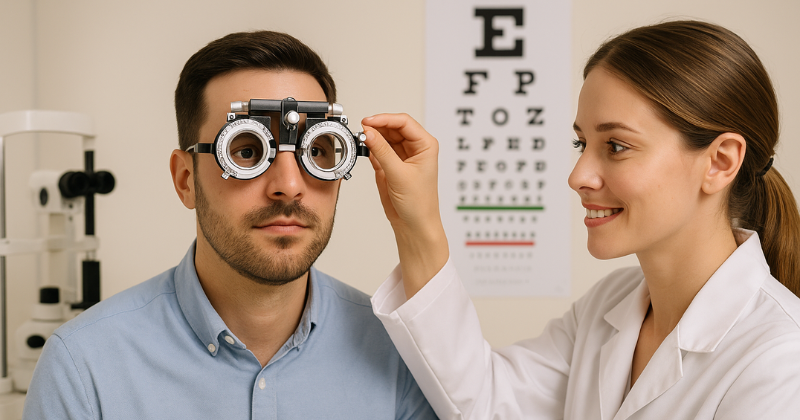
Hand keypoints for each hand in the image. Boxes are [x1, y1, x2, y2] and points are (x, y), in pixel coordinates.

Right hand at [362, 113, 448, 297]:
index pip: (404, 122)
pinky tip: (365, 151)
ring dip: (372, 138)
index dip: (385, 119)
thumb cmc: (419, 203)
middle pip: (393, 127)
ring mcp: (402, 156)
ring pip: (384, 138)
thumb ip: (381, 151)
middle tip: (361, 131)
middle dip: (377, 127)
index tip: (368, 122)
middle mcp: (415, 148)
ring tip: (361, 140)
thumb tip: (368, 132)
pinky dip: (370, 149)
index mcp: (426, 145)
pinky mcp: (391, 165)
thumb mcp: (399, 174)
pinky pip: (378, 150)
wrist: (414, 225)